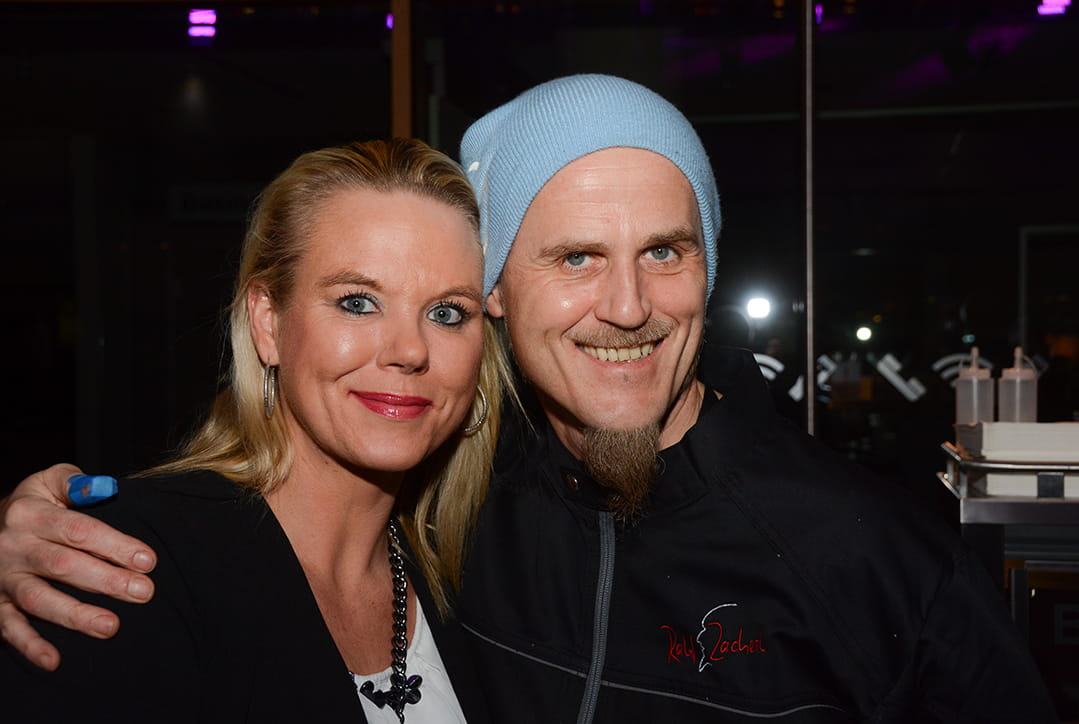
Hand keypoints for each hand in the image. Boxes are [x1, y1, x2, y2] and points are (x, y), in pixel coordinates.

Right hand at [0, 463, 156, 669]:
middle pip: (63, 566)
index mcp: (31, 514)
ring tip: (110, 626)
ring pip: (38, 599)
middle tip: (143, 592)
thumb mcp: (49, 481)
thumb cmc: (34, 503)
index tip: (147, 561)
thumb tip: (105, 487)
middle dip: (107, 581)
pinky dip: (30, 646)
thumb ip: (77, 482)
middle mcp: (15, 547)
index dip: (115, 545)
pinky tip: (54, 660)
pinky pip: (10, 627)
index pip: (79, 531)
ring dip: (75, 616)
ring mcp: (4, 577)